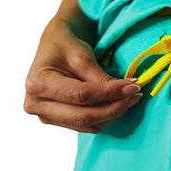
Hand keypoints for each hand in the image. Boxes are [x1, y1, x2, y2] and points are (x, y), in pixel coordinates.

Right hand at [23, 19, 141, 132]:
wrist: (53, 46)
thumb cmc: (63, 45)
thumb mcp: (81, 55)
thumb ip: (100, 77)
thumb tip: (127, 92)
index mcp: (37, 84)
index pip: (80, 95)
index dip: (108, 93)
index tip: (133, 86)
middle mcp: (36, 104)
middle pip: (82, 116)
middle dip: (113, 108)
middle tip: (135, 95)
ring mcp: (44, 115)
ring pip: (85, 124)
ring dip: (111, 115)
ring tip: (130, 99)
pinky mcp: (56, 120)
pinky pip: (84, 125)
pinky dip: (104, 117)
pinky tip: (117, 105)